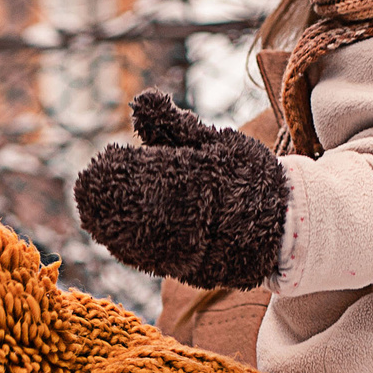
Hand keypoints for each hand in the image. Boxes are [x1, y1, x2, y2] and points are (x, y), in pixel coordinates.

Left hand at [72, 89, 289, 290]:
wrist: (287, 225)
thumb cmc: (247, 176)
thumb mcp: (215, 143)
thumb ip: (175, 127)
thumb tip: (140, 100)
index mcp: (213, 176)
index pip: (167, 171)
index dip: (132, 168)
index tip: (104, 158)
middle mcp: (213, 214)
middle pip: (156, 210)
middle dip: (117, 201)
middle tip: (86, 191)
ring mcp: (210, 247)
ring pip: (156, 242)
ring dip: (120, 230)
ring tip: (94, 217)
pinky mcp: (205, 272)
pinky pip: (165, 263)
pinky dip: (138, 252)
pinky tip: (114, 240)